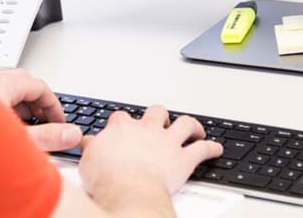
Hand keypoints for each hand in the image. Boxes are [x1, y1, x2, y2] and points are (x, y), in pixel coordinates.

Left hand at [0, 69, 81, 151]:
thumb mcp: (17, 144)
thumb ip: (48, 137)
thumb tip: (70, 133)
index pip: (37, 85)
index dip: (53, 104)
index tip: (60, 121)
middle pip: (19, 81)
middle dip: (36, 101)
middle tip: (45, 121)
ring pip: (0, 87)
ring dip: (17, 104)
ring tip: (24, 128)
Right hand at [78, 105, 223, 198]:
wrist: (129, 189)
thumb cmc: (109, 178)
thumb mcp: (88, 161)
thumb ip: (90, 149)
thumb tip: (86, 144)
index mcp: (122, 128)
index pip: (122, 117)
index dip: (123, 122)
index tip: (122, 128)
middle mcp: (147, 129)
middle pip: (156, 112)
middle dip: (159, 116)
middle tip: (160, 122)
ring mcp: (167, 142)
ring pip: (184, 123)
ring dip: (191, 125)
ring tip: (194, 129)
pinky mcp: (183, 159)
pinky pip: (202, 149)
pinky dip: (211, 148)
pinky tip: (216, 149)